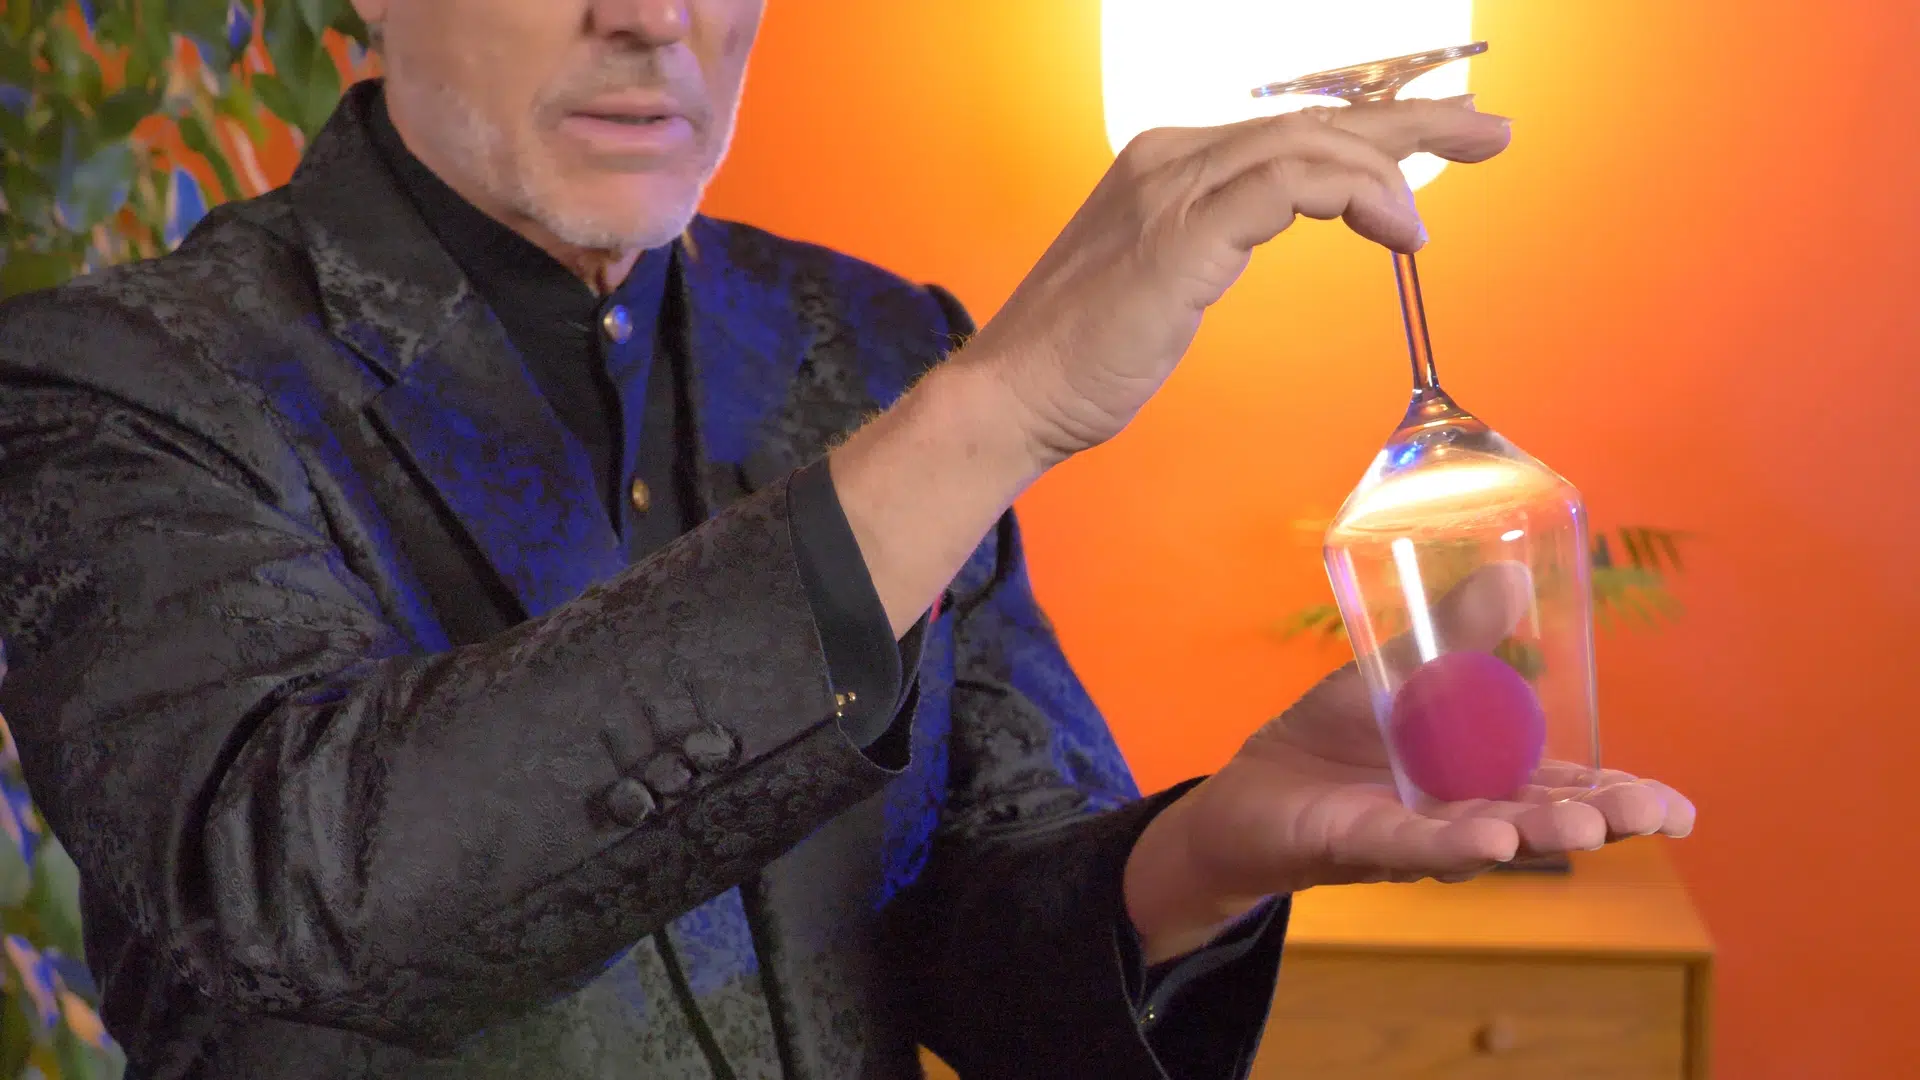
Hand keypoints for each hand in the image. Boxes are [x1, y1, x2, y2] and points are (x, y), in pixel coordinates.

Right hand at [961, 97, 1511, 468]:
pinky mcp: (1181, 236)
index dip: (1374, 131)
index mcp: (1168, 163)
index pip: (1290, 129)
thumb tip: (1269, 233)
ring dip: (1389, 172)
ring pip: (1309, 144)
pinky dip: (1351, 196)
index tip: (1442, 141)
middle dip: (1413, 122)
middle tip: (1490, 129)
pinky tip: (1393, 230)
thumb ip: (1215, 245)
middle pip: (1314, 120)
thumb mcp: (1163, 283)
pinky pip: (1287, 185)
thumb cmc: (1084, 359)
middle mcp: (1172, 157)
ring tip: (1430, 222)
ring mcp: (1173, 190)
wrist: (1012, 395)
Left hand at [1122, 564, 1696, 961]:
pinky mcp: (1362, 847)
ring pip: (1488, 840)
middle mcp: (1466, 817)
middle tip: (1654, 815)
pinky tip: (1490, 844)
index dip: (1623, 800)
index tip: (1683, 810)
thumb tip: (1513, 576)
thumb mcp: (1402, 674)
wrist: (1252, 786)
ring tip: (1583, 830)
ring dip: (1535, 834)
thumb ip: (1458, 634)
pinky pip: (1412, 848)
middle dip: (1600, 820)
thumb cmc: (1337, 737)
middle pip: (1543, 823)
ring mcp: (1418, 838)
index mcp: (1487, 777)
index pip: (1567, 791)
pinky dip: (1452, 846)